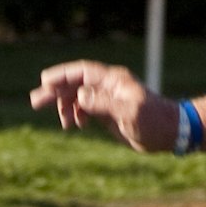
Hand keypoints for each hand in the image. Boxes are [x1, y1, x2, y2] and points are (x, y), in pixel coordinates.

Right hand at [29, 60, 175, 152]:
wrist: (170, 133)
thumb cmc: (154, 120)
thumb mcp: (129, 111)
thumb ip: (104, 103)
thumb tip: (79, 96)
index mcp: (113, 80)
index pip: (82, 72)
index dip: (62, 75)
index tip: (45, 82)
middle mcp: (108, 86)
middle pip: (75, 84)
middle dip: (55, 92)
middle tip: (35, 102)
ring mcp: (107, 98)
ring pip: (77, 97)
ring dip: (64, 106)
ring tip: (62, 124)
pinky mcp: (108, 112)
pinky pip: (84, 109)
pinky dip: (76, 115)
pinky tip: (75, 125)